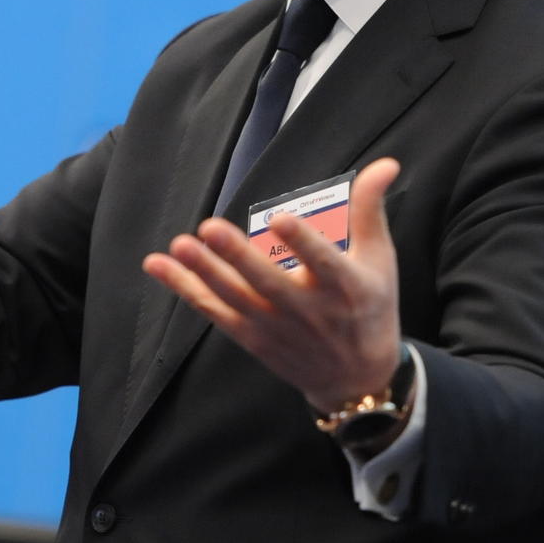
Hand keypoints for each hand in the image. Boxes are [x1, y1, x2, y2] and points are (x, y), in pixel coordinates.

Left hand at [142, 158, 402, 409]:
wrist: (357, 378)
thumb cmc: (369, 308)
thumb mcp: (379, 260)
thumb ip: (370, 210)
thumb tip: (385, 164)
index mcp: (345, 287)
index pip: (324, 262)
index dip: (302, 243)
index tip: (281, 218)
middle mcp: (309, 311)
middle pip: (268, 283)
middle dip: (238, 257)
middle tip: (211, 228)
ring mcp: (277, 328)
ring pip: (236, 299)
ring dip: (204, 273)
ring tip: (180, 245)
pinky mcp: (253, 338)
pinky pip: (214, 312)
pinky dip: (185, 290)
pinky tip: (158, 266)